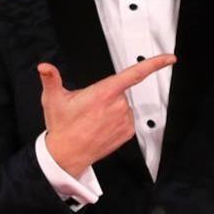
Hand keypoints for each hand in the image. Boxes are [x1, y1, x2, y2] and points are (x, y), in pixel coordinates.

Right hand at [39, 54, 176, 175]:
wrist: (66, 155)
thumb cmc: (62, 127)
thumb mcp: (53, 99)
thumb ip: (51, 79)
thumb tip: (44, 67)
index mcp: (104, 93)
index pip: (135, 73)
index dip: (155, 64)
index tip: (169, 59)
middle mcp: (118, 105)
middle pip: (120, 91)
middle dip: (107, 95)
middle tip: (89, 106)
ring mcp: (124, 120)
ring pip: (123, 105)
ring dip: (111, 108)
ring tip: (93, 119)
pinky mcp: (128, 132)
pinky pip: (126, 119)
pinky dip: (116, 120)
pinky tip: (101, 126)